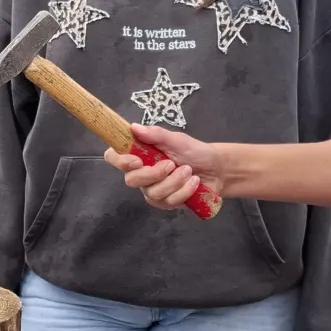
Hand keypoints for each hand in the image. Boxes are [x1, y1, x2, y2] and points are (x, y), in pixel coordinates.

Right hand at [101, 123, 223, 210]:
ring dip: (174, 182)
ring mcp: (152, 190)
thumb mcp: (177, 140)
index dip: (119, 160)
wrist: (216, 169)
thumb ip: (156, 135)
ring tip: (189, 172)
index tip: (136, 160)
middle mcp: (142, 173)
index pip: (115, 157)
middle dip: (153, 174)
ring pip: (153, 193)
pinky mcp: (166, 203)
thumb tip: (134, 127)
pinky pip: (168, 202)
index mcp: (140, 154)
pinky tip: (194, 183)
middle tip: (171, 164)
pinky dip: (184, 191)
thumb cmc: (194, 151)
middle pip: (131, 180)